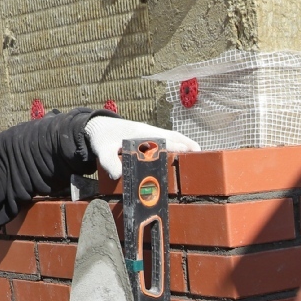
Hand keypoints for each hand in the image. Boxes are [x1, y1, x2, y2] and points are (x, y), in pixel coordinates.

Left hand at [85, 117, 200, 179]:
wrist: (98, 125)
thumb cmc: (102, 139)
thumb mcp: (103, 152)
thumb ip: (110, 163)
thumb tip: (120, 175)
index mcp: (139, 134)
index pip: (161, 140)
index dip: (175, 146)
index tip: (188, 152)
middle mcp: (148, 131)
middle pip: (173, 136)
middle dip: (187, 145)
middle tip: (202, 155)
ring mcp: (150, 131)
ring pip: (173, 135)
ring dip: (186, 143)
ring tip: (199, 153)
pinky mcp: (150, 134)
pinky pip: (168, 137)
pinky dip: (179, 142)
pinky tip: (186, 150)